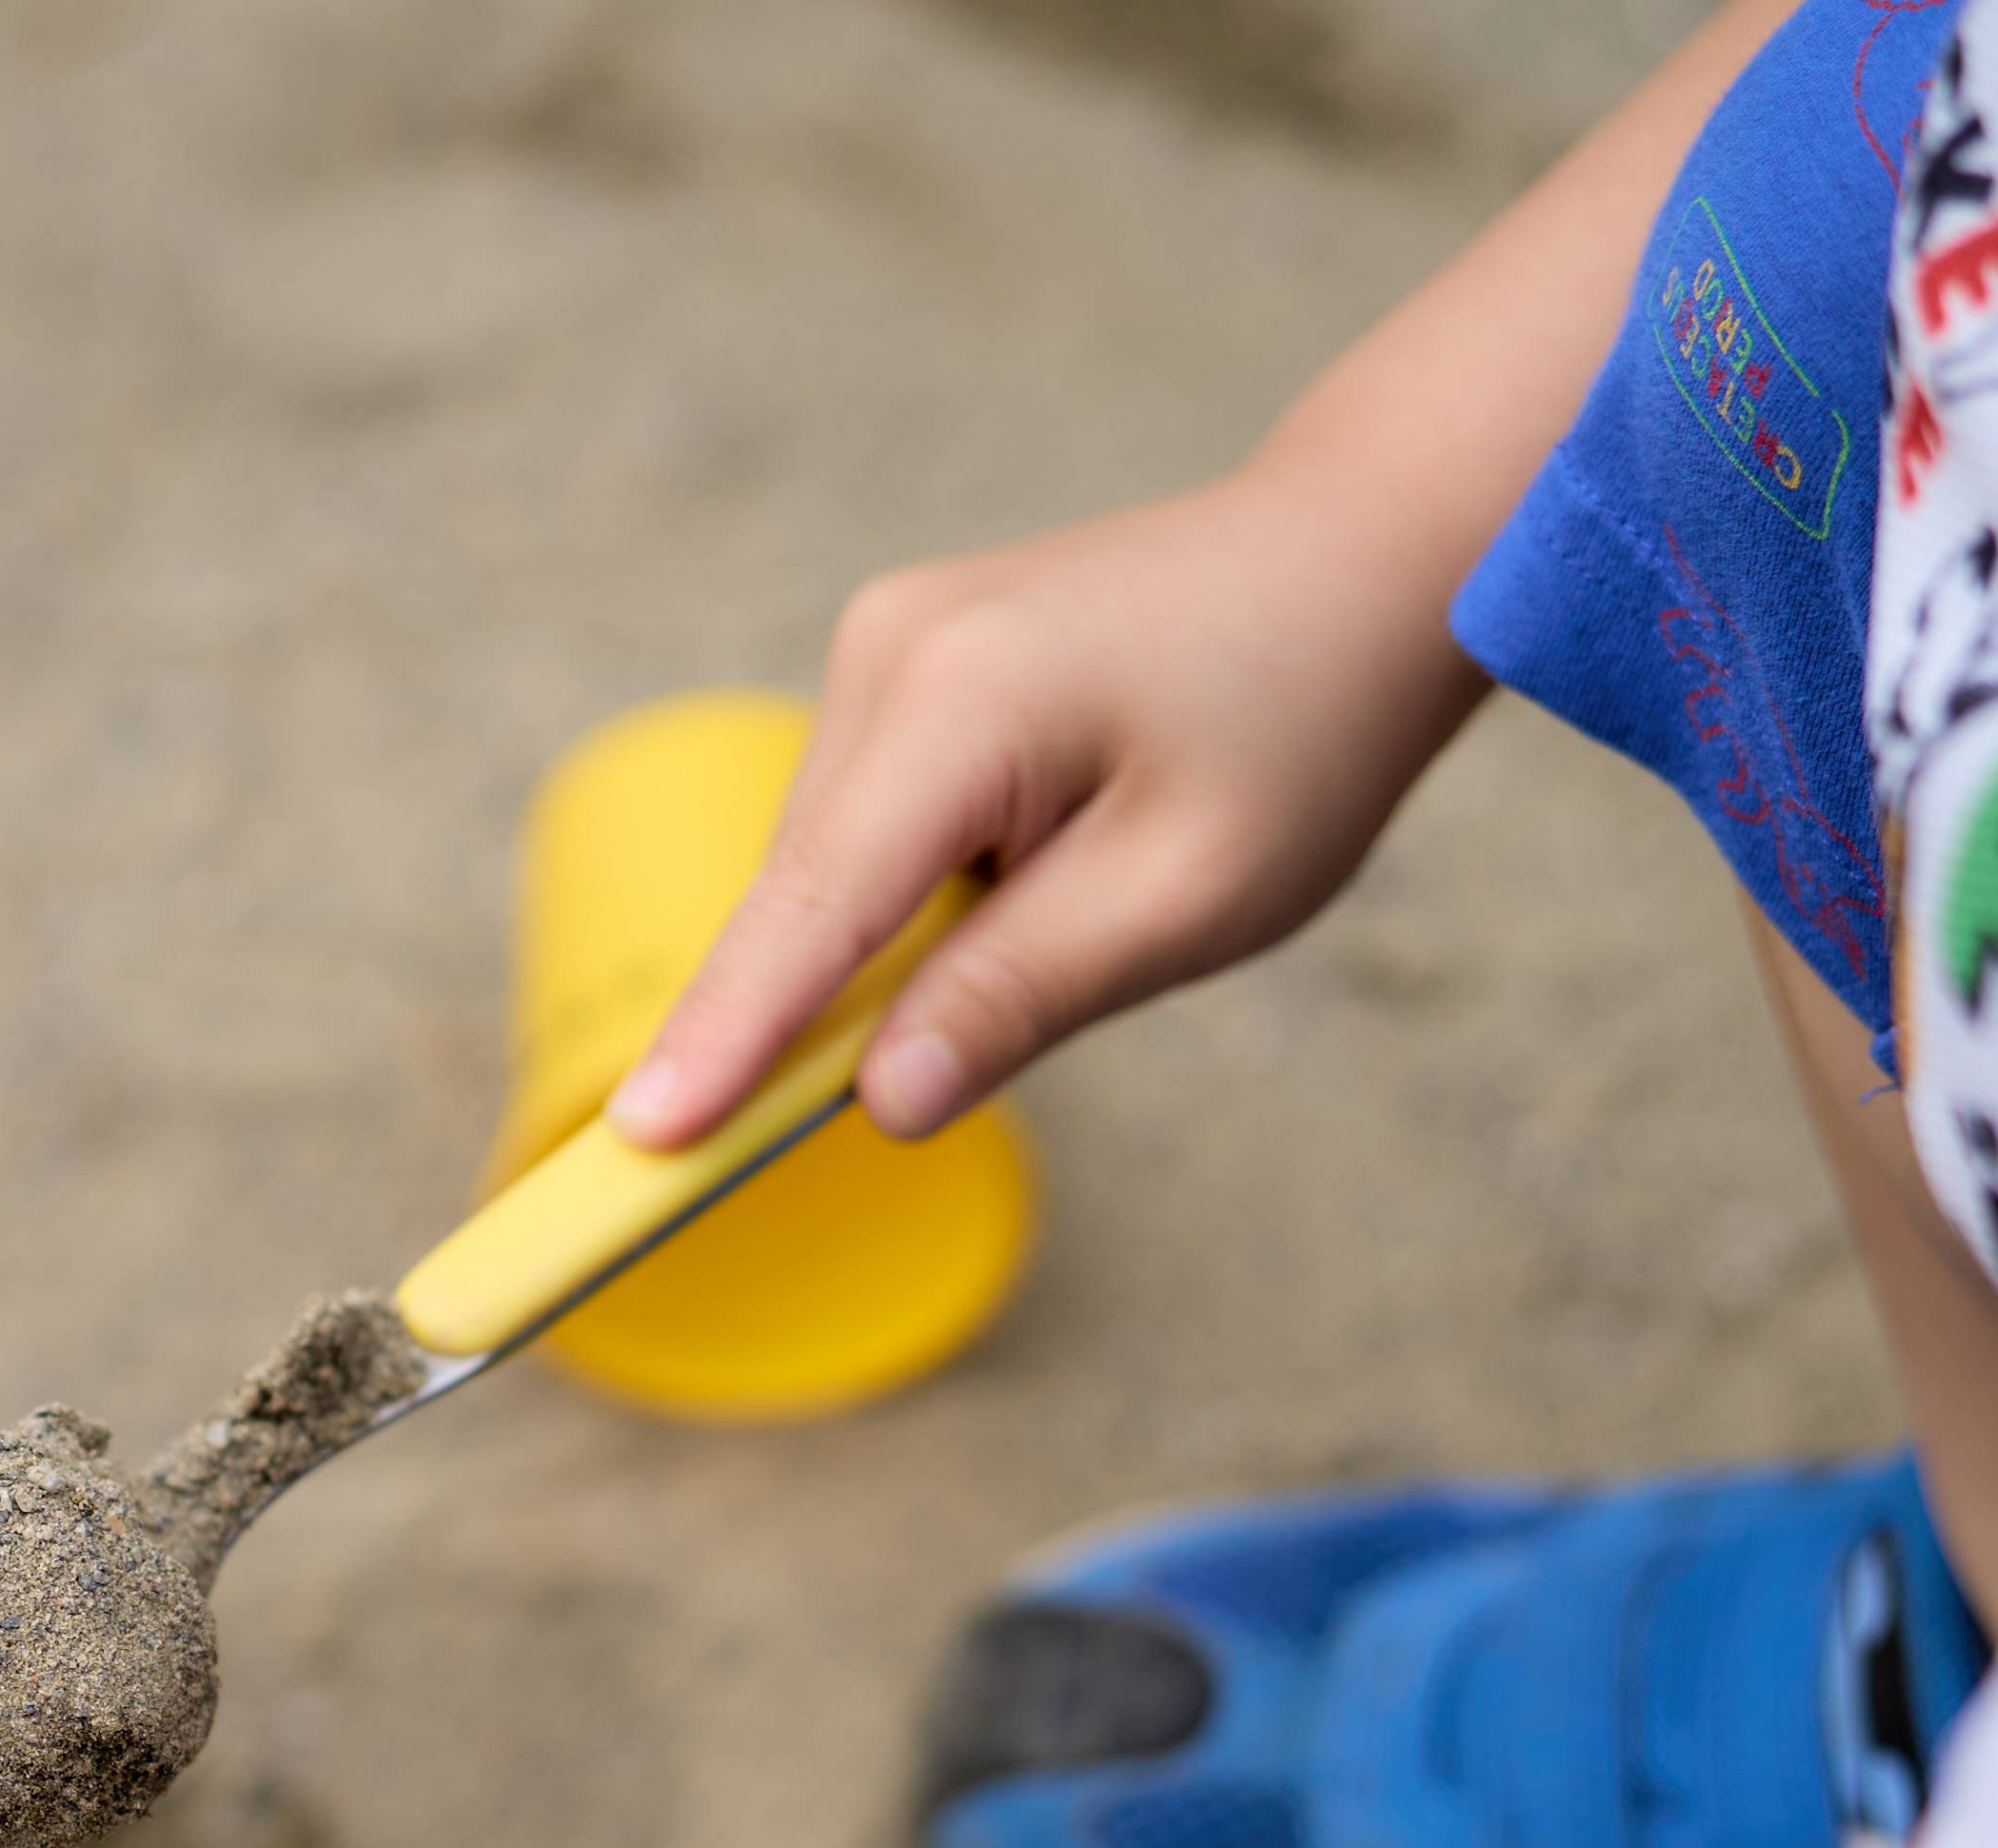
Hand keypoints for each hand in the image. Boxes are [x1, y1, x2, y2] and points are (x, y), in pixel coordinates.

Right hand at [603, 465, 1488, 1150]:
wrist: (1361, 553)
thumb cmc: (1303, 723)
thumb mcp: (1191, 894)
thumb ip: (1022, 995)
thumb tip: (879, 1103)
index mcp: (965, 701)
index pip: (812, 911)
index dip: (724, 1038)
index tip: (636, 1144)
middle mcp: (889, 649)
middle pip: (808, 896)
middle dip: (828, 1009)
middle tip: (905, 1076)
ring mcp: (885, 642)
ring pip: (832, 866)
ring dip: (898, 938)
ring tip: (1083, 901)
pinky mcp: (901, 658)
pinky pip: (866, 822)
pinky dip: (914, 886)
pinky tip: (1040, 866)